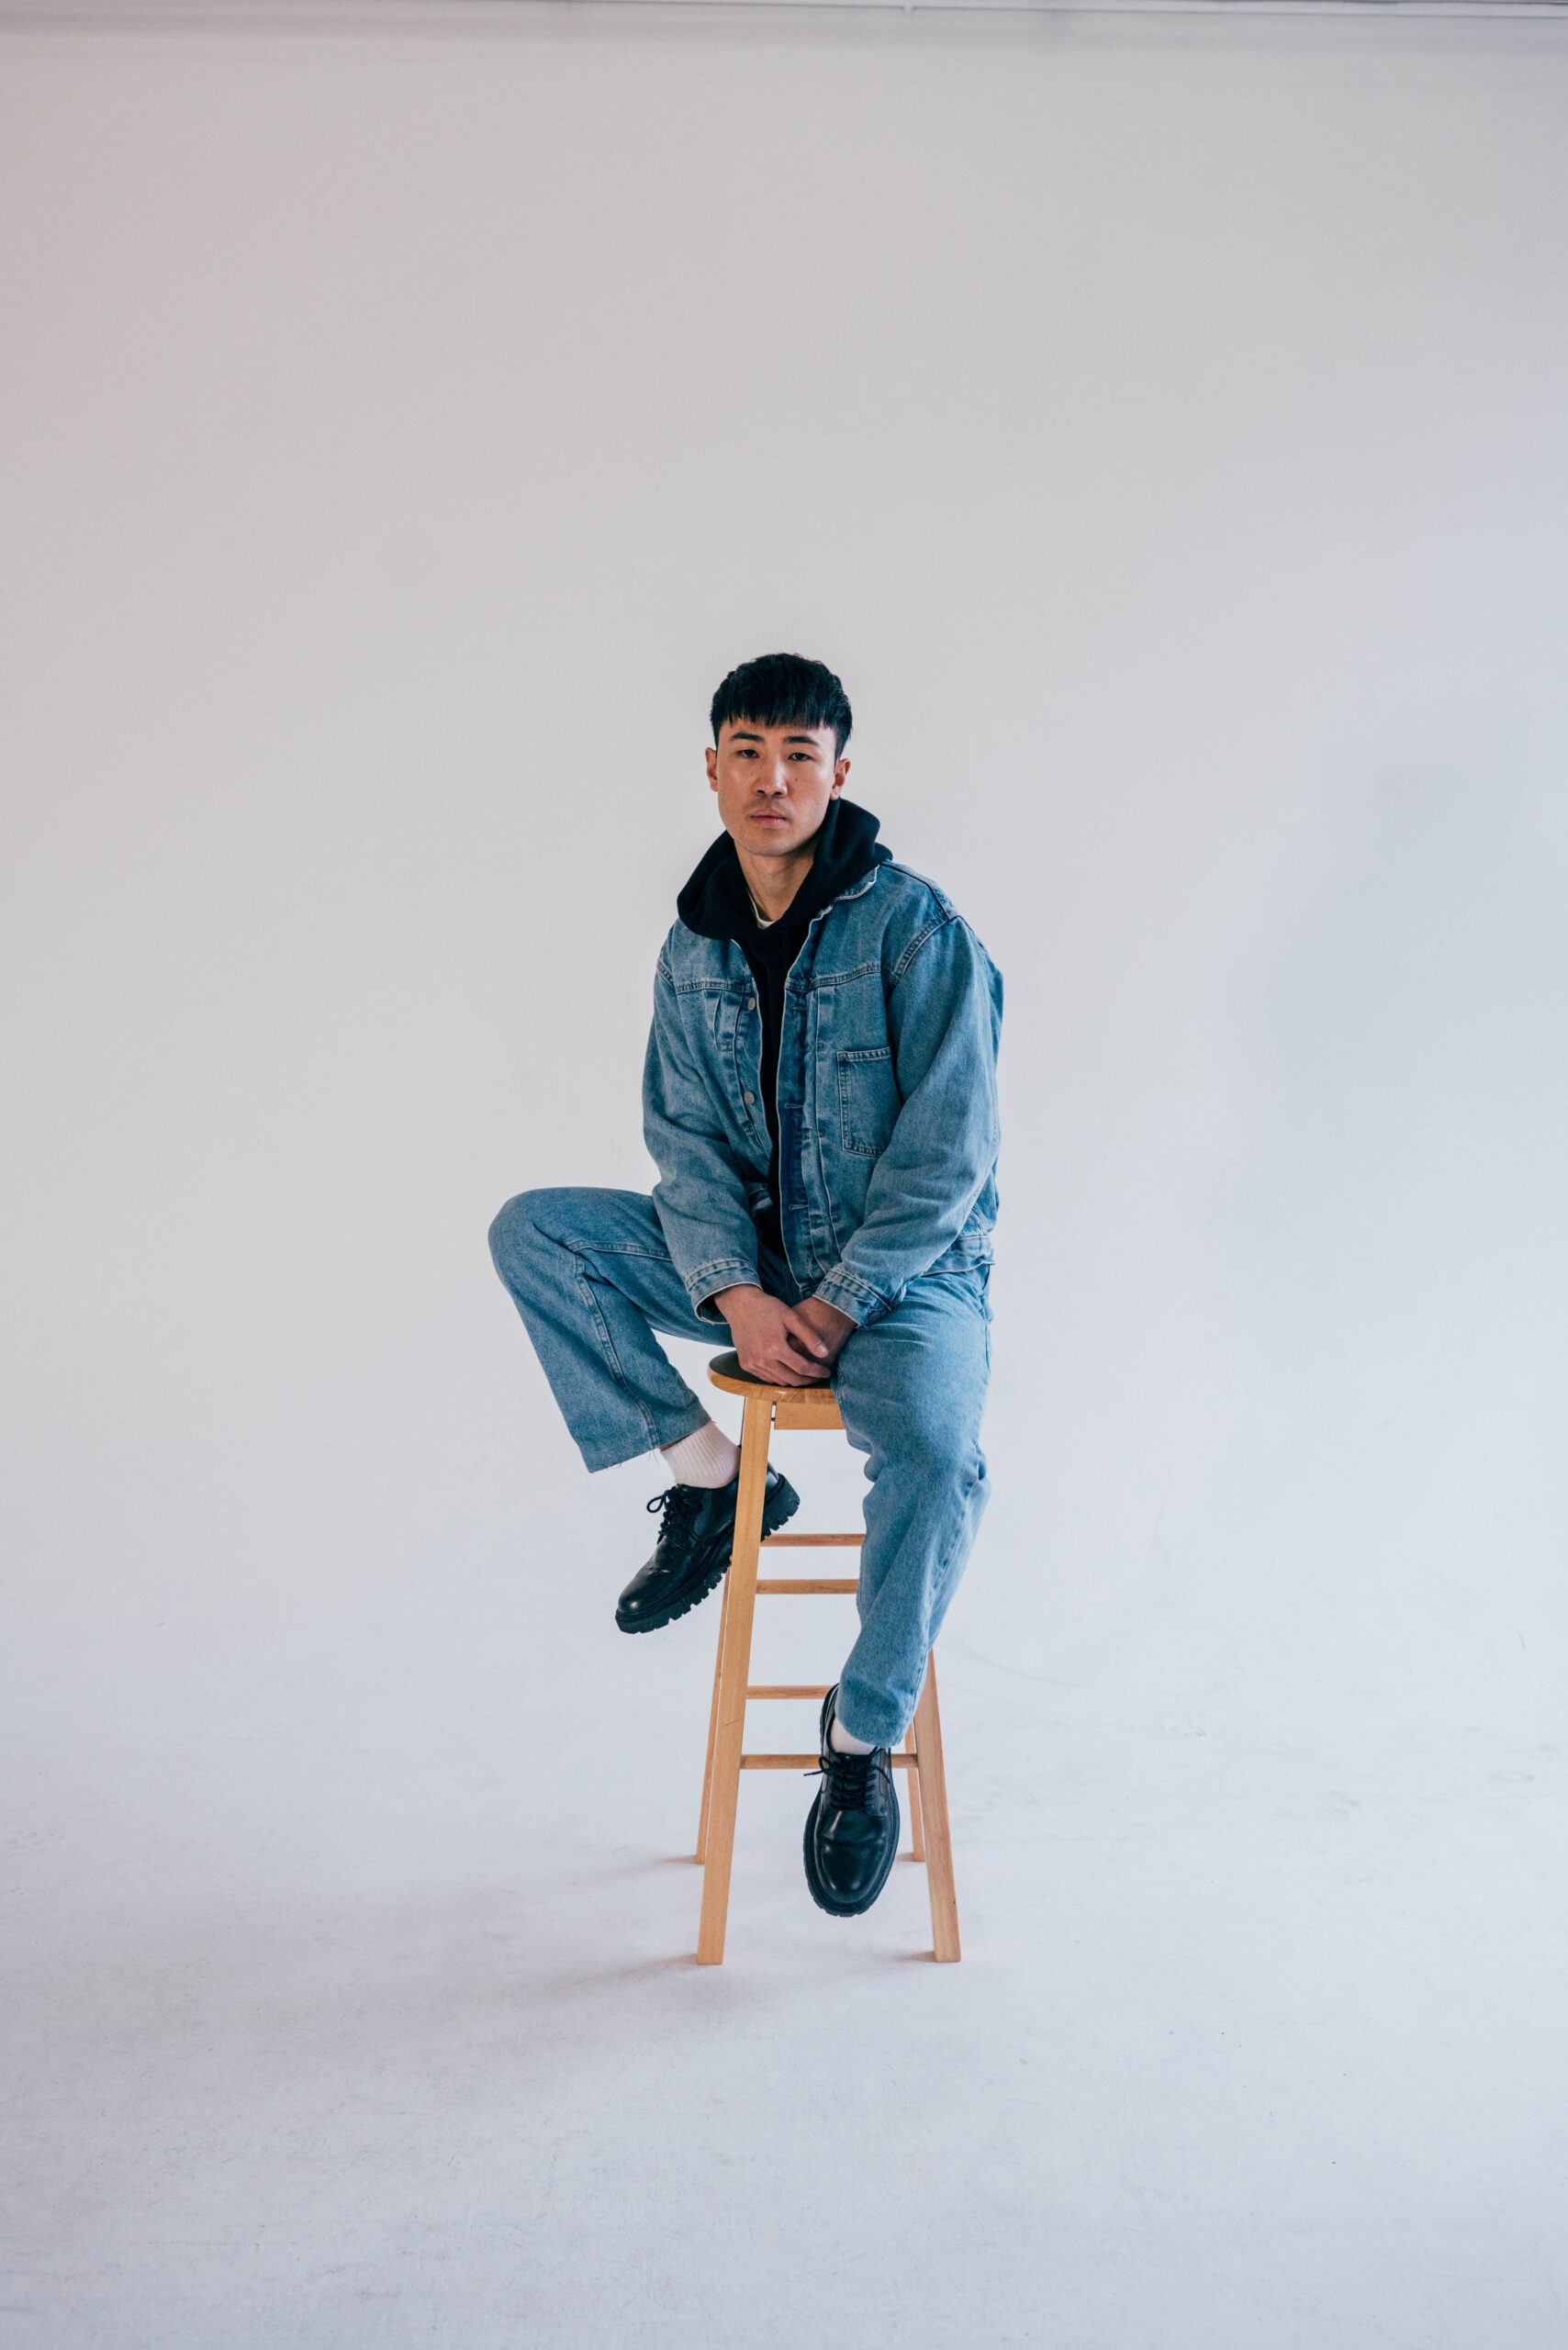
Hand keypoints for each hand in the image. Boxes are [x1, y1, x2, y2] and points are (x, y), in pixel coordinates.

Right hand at [713, 1285, 851, 1385]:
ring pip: (779, 1381)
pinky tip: (788, 1370)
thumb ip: (809, 1336)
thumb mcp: (791, 1317)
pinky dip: (779, 1377)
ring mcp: (752, 1364)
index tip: (827, 1372)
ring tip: (805, 1374)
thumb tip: (825, 1354)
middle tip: (819, 1376)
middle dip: (808, 1380)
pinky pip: (766, 1378)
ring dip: (794, 1380)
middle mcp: (762, 1359)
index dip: (818, 1372)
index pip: (803, 1368)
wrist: (740, 1305)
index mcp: (775, 1347)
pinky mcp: (745, 1365)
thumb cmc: (768, 1308)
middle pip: (792, 1380)